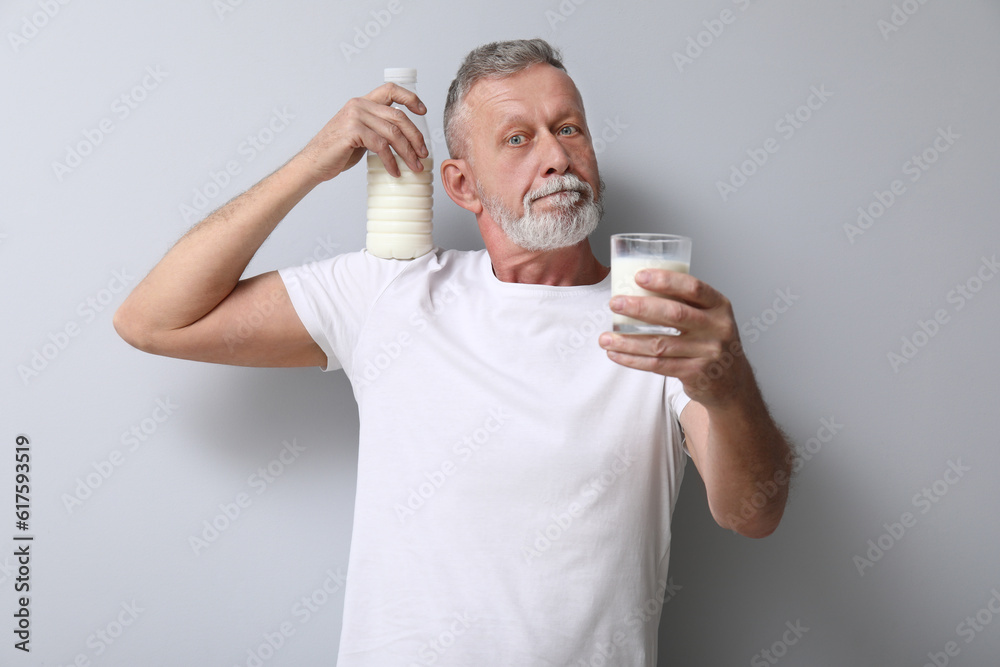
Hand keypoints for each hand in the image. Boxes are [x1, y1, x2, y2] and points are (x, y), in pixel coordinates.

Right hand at [296, 82, 428, 181]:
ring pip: (393, 132)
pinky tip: (394, 172)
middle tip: (423, 154)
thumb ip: (377, 129)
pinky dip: (391, 161)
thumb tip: (404, 139)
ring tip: (415, 167)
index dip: (410, 98)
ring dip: (407, 152)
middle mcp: (359, 105)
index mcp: (362, 102)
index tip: (423, 111)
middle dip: (415, 137)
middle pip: (398, 116)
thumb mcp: (360, 134)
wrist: (314, 163)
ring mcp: (355, 117)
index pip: (391, 90)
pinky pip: (381, 146)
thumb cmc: (337, 151)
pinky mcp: (353, 132)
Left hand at [598, 269, 750, 407]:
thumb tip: (636, 287)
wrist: (732, 381)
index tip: (639, 276)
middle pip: (674, 314)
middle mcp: (718, 328)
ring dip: (628, 341)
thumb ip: (683, 303)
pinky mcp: (696, 373)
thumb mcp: (708, 316)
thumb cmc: (710, 340)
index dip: (665, 280)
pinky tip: (616, 354)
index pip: (693, 287)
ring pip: (660, 344)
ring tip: (604, 337)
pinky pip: (658, 365)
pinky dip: (633, 360)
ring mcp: (708, 352)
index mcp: (719, 305)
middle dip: (640, 308)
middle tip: (614, 303)